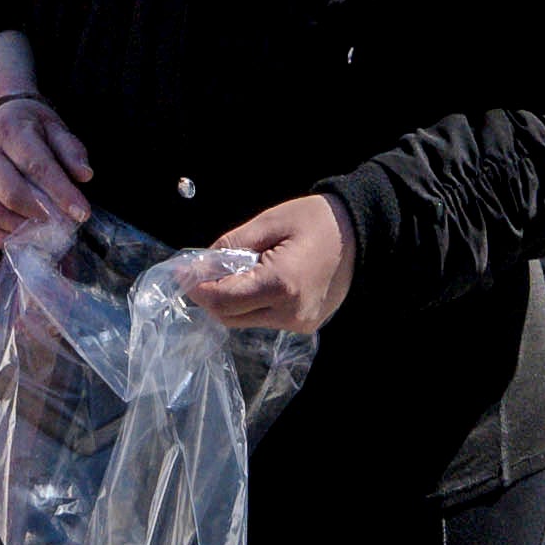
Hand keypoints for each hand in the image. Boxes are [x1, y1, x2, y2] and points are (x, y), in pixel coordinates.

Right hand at [0, 87, 95, 254]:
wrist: (0, 119)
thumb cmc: (33, 127)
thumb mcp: (55, 127)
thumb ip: (71, 150)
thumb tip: (85, 175)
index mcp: (10, 131)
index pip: (37, 167)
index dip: (61, 193)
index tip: (82, 213)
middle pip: (12, 193)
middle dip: (42, 214)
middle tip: (66, 226)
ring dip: (23, 230)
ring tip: (48, 233)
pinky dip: (1, 237)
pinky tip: (24, 239)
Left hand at [180, 196, 354, 332]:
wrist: (362, 231)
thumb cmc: (316, 220)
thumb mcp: (269, 222)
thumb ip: (230, 246)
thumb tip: (197, 266)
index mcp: (281, 285)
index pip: (223, 300)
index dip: (197, 287)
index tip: (182, 273)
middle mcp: (290, 313)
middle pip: (230, 316)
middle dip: (212, 295)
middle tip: (204, 270)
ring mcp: (300, 323)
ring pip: (246, 321)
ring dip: (232, 300)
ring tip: (236, 270)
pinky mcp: (306, 325)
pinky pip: (266, 319)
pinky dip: (253, 303)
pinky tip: (258, 280)